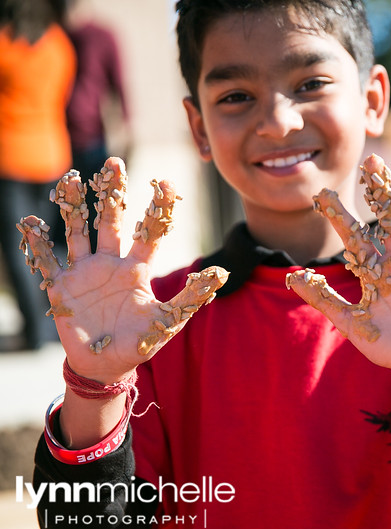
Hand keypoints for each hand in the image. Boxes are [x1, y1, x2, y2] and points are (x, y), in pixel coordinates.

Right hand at [17, 157, 226, 384]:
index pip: (149, 231)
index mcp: (137, 268)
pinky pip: (47, 260)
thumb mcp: (168, 320)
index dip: (157, 208)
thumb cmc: (139, 341)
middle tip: (115, 163)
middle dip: (113, 194)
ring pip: (78, 232)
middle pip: (112, 221)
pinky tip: (31, 223)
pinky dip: (38, 243)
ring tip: (73, 180)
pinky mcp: (61, 286)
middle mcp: (111, 263)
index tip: (166, 182)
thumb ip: (192, 297)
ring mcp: (84, 271)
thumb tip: (222, 273)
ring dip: (75, 208)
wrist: (106, 365)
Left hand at [286, 154, 390, 403]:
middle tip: (374, 162)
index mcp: (372, 269)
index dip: (340, 215)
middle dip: (383, 191)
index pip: (354, 236)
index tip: (323, 194)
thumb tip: (291, 276)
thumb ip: (324, 299)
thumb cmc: (383, 343)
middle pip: (389, 219)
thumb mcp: (351, 324)